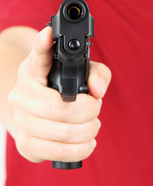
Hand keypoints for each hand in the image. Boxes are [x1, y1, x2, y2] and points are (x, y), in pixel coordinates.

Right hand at [7, 26, 111, 162]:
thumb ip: (96, 74)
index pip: (37, 55)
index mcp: (34, 70)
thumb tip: (97, 90)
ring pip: (64, 132)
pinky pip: (58, 152)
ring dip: (88, 131)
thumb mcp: (77, 74)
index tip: (50, 34)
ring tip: (92, 125)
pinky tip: (86, 141)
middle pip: (63, 109)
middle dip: (90, 112)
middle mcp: (22, 93)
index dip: (43, 44)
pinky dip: (81, 149)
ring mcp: (21, 121)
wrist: (30, 112)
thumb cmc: (56, 90)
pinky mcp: (26, 144)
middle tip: (94, 109)